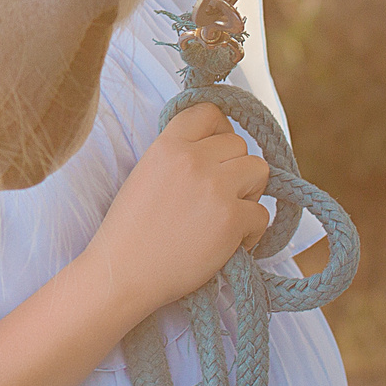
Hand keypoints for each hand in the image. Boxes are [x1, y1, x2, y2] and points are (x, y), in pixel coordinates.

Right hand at [79, 102, 271, 319]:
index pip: (209, 112)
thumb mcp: (146, 173)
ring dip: (249, 193)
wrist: (122, 274)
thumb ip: (178, 155)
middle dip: (235, 170)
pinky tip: (228, 244)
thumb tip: (217, 148)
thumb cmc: (131, 230)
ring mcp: (214, 188)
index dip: (219, 132)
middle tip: (217, 198)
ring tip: (226, 216)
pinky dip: (251, 232)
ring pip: (259, 170)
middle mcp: (192, 159)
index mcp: (167, 145)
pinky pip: (262, 214)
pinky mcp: (230, 219)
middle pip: (240, 145)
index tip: (216, 155)